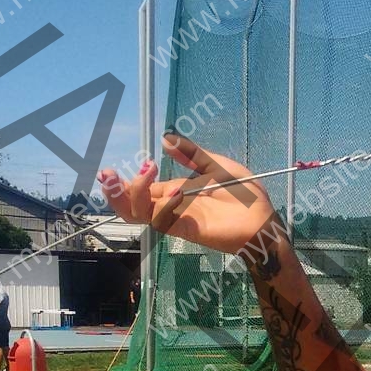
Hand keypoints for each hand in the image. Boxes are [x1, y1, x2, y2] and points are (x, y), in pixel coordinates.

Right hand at [97, 135, 286, 259]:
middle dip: (116, 190)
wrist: (263, 218)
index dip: (123, 183)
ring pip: (141, 214)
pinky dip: (164, 205)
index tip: (109, 171)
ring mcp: (178, 218)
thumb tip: (165, 140)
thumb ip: (191, 154)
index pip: (141, 190)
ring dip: (133, 194)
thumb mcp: (216, 165)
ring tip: (144, 173)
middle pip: (133, 204)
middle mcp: (172, 205)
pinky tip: (176, 191)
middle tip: (108, 174)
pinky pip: (164, 221)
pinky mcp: (188, 230)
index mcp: (175, 191)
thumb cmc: (244, 194)